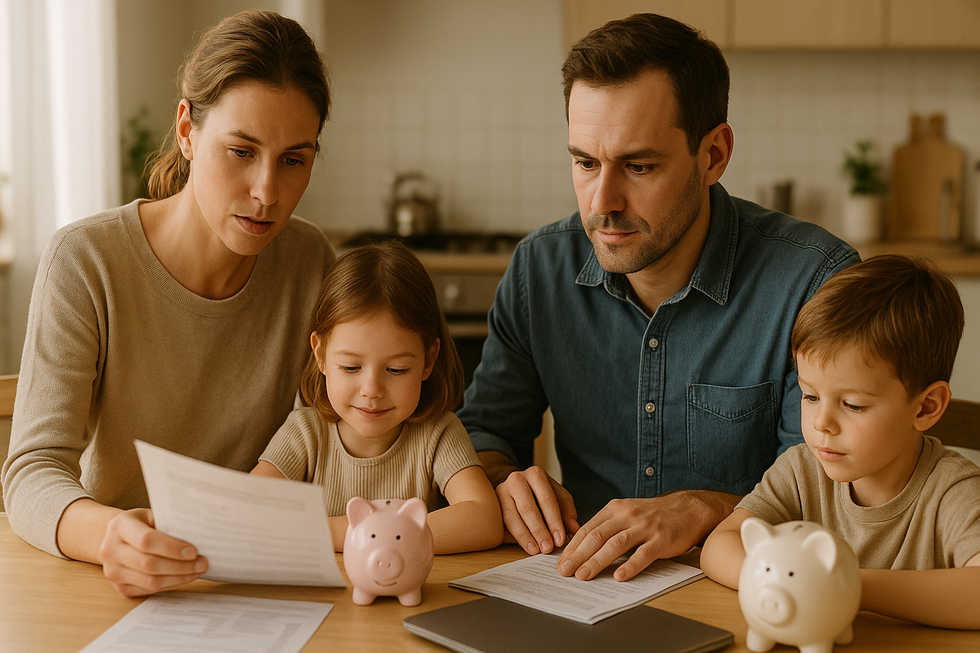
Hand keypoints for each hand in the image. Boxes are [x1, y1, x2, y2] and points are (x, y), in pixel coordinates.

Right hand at [98, 508, 206, 596]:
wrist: (116, 537)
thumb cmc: (142, 524)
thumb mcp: (152, 515)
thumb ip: (169, 524)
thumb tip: (199, 536)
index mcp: (119, 526)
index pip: (146, 540)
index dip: (171, 548)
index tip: (193, 551)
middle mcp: (110, 549)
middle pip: (148, 564)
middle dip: (180, 566)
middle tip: (202, 563)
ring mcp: (112, 571)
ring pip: (150, 581)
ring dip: (178, 578)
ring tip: (197, 571)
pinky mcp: (119, 587)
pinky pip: (148, 590)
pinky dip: (170, 585)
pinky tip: (184, 577)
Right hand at [495, 466, 579, 554]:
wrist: (516, 488)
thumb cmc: (540, 495)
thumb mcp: (558, 498)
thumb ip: (567, 512)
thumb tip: (573, 528)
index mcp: (535, 474)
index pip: (547, 499)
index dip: (554, 521)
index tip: (560, 540)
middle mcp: (516, 479)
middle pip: (528, 508)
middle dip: (539, 531)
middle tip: (547, 548)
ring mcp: (501, 490)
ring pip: (512, 516)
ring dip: (525, 536)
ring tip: (535, 550)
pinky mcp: (492, 504)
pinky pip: (502, 523)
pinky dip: (513, 536)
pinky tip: (523, 546)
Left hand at [557, 490, 738, 581]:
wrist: (688, 509)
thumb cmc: (653, 515)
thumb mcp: (626, 513)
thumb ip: (606, 526)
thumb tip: (581, 548)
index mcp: (614, 509)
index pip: (587, 529)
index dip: (572, 547)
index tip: (560, 562)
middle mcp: (627, 515)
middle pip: (597, 536)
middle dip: (578, 556)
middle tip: (565, 572)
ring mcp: (644, 527)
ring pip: (615, 545)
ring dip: (597, 561)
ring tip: (583, 576)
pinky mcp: (661, 539)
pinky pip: (643, 554)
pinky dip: (630, 565)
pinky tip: (619, 576)